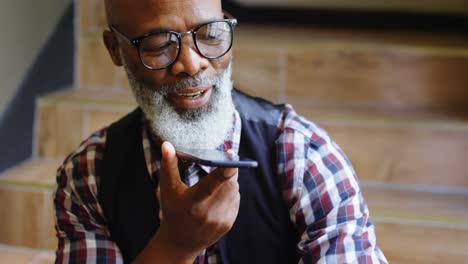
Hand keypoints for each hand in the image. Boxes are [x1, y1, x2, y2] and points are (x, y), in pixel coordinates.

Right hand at [157, 141, 239, 258]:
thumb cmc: (173, 211)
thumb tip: (167, 144)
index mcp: (193, 201)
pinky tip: (219, 195)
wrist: (180, 242)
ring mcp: (220, 219)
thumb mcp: (168, 189)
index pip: (215, 181)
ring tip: (217, 182)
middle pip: (230, 182)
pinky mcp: (228, 223)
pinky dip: (231, 193)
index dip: (227, 166)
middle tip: (220, 164)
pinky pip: (236, 200)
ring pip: (235, 190)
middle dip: (227, 170)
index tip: (231, 153)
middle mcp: (209, 212)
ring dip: (230, 181)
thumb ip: (168, 165)